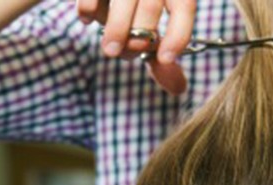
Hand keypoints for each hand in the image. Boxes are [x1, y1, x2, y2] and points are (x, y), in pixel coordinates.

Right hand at [75, 0, 195, 94]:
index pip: (184, 7)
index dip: (178, 35)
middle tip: (126, 54)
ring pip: (123, 0)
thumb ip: (166, 52)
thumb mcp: (158, 21)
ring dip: (115, 30)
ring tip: (109, 49)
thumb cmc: (142, 3)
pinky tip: (88, 20)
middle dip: (138, 38)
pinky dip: (88, 11)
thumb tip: (178, 88)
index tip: (166, 59)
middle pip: (151, 6)